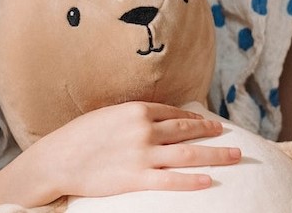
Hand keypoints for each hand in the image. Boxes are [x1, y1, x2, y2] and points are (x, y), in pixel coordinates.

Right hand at [24, 101, 240, 200]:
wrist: (56, 160)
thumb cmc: (78, 137)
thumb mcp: (108, 115)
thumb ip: (133, 116)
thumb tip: (154, 118)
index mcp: (137, 110)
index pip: (175, 114)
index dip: (195, 119)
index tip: (208, 123)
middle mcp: (144, 130)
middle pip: (187, 131)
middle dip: (212, 134)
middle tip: (230, 136)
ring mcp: (142, 155)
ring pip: (188, 153)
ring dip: (215, 155)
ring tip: (235, 156)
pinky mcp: (136, 178)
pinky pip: (171, 180)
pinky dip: (192, 180)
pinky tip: (209, 181)